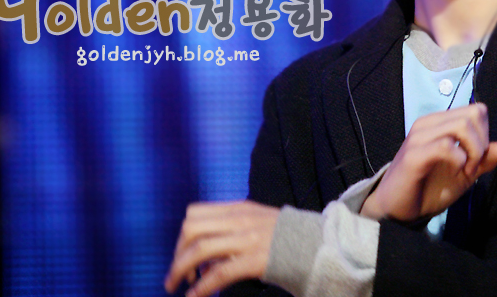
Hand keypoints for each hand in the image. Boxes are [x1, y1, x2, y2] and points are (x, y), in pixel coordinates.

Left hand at [164, 200, 279, 296]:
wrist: (319, 245)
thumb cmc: (287, 238)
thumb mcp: (258, 221)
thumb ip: (232, 229)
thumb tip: (205, 257)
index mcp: (239, 209)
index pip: (194, 214)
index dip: (182, 237)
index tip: (183, 256)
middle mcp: (240, 220)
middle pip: (190, 229)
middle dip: (177, 253)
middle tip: (176, 275)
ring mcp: (247, 239)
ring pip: (199, 249)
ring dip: (180, 270)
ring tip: (177, 286)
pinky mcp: (255, 260)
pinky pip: (218, 273)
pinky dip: (201, 287)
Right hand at [361, 103, 496, 221]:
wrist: (397, 210)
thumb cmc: (428, 189)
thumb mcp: (464, 175)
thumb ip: (482, 161)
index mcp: (439, 123)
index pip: (476, 110)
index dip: (484, 134)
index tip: (476, 159)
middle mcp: (428, 124)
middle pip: (473, 114)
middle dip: (481, 143)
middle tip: (472, 167)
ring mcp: (419, 137)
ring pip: (461, 126)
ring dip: (472, 152)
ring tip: (464, 171)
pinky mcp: (413, 155)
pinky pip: (446, 146)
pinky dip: (459, 161)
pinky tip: (454, 174)